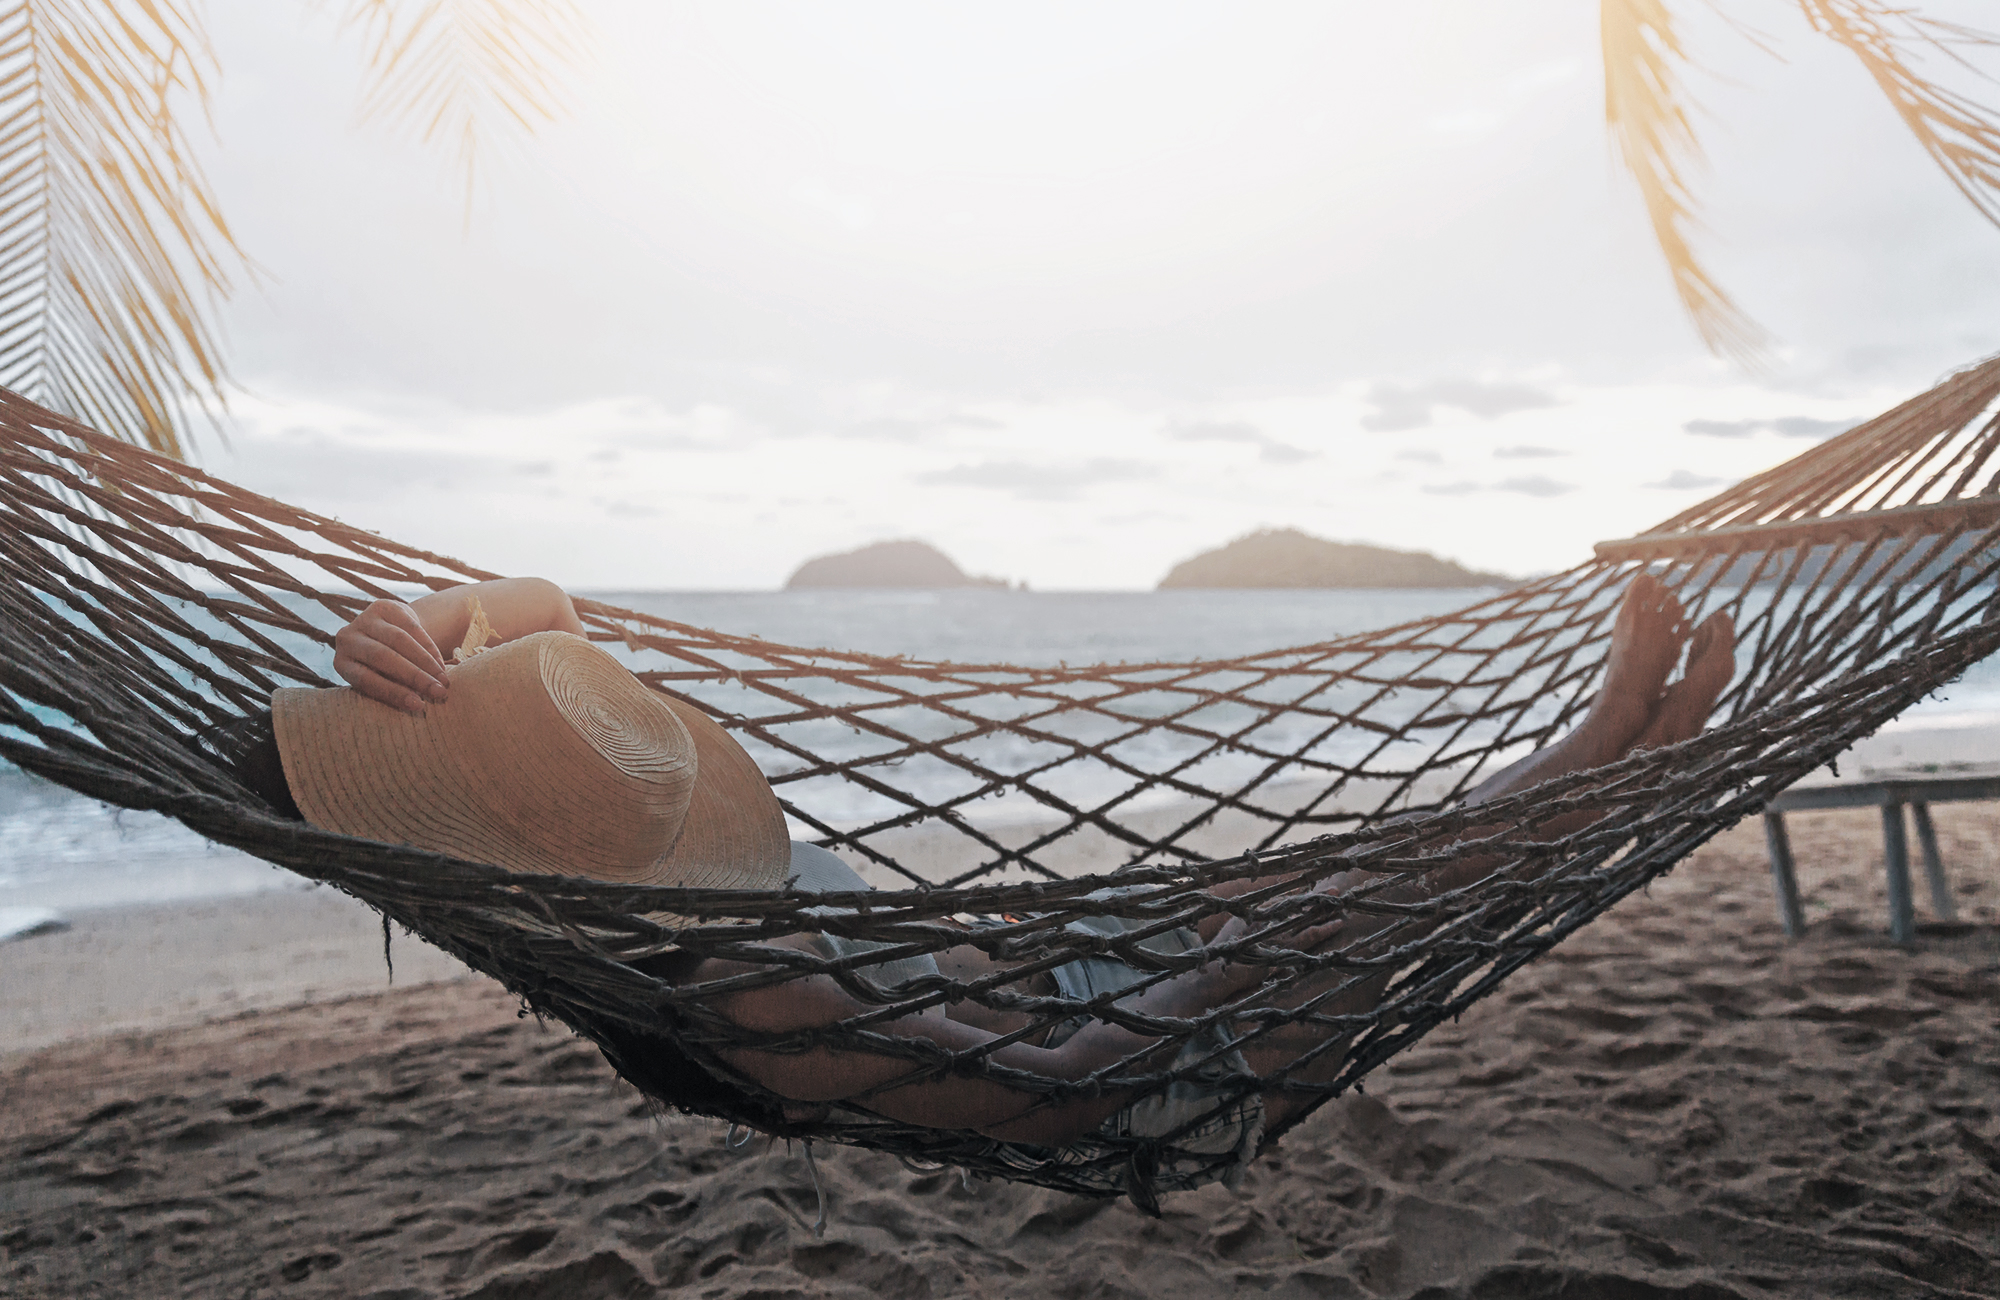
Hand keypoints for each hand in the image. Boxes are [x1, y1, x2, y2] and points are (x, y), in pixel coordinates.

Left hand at [333, 599, 450, 714]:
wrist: (387, 635)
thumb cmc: (385, 669)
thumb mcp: (381, 680)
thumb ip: (393, 688)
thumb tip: (418, 703)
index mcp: (342, 663)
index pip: (366, 679)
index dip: (393, 692)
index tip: (419, 705)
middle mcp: (347, 638)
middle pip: (383, 656)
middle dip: (414, 676)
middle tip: (439, 692)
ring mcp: (364, 619)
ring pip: (400, 640)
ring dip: (426, 662)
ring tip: (444, 680)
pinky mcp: (383, 606)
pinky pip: (412, 627)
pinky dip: (430, 648)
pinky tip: (440, 664)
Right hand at [1174, 900, 1346, 1008]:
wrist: (1219, 972)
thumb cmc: (1224, 953)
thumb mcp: (1235, 929)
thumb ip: (1251, 921)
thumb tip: (1261, 917)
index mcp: (1257, 911)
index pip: (1284, 899)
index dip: (1301, 893)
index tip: (1314, 888)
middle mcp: (1268, 918)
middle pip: (1298, 903)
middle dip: (1317, 896)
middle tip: (1334, 889)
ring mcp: (1277, 932)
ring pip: (1307, 916)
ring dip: (1325, 909)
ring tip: (1341, 903)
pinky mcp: (1283, 948)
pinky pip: (1310, 936)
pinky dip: (1324, 929)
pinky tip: (1337, 924)